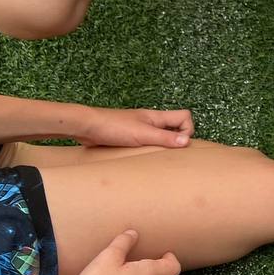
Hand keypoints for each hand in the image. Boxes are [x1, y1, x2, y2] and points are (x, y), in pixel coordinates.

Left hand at [72, 107, 193, 148]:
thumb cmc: (113, 126)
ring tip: (154, 157)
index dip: (187, 130)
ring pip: (160, 135)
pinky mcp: (129, 136)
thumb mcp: (143, 134)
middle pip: (174, 126)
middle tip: (169, 153)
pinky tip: (140, 157)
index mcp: (157, 117)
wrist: (86, 126)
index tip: (178, 144)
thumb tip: (187, 141)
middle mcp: (151, 121)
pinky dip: (147, 149)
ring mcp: (140, 128)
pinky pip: (146, 141)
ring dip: (161, 146)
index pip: (184, 117)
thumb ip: (165, 138)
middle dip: (176, 140)